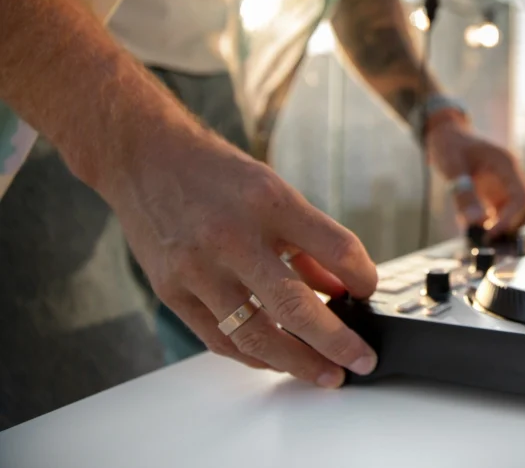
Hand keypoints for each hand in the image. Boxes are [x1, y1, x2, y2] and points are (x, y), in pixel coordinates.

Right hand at [108, 128, 377, 387]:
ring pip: (254, 335)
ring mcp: (198, 269)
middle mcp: (233, 237)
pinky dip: (253, 355)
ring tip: (325, 374)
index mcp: (270, 202)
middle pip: (295, 306)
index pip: (335, 248)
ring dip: (296, 362)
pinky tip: (278, 359)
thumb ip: (309, 240)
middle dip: (336, 342)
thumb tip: (342, 288)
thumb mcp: (275, 191)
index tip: (370, 291)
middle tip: (361, 361)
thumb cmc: (217, 175)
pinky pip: (220, 339)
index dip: (363, 276)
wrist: (145, 159)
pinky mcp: (172, 291)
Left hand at [425, 118, 524, 237]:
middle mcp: (512, 177)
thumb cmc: (449, 146)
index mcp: (506, 165)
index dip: (509, 220)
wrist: (448, 136)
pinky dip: (498, 226)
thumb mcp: (451, 166)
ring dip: (508, 227)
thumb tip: (477, 223)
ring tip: (482, 233)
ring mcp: (508, 187)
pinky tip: (478, 228)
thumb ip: (463, 194)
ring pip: (524, 214)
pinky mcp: (500, 196)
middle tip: (488, 234)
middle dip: (514, 224)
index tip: (489, 234)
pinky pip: (508, 216)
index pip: (522, 197)